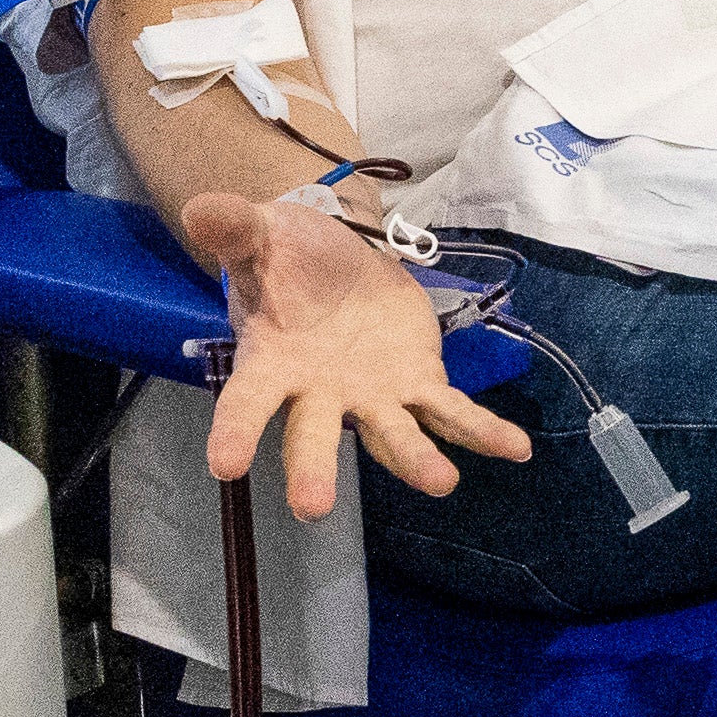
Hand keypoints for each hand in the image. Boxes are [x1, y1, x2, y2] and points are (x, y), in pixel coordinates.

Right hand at [178, 191, 535, 521]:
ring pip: (392, 437)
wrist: (335, 259)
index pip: (246, 402)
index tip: (224, 466)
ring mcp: (373, 397)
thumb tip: (200, 208)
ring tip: (442, 482)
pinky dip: (482, 432)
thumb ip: (236, 228)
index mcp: (271, 363)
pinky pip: (452, 414)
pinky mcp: (418, 385)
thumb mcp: (261, 235)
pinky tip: (516, 449)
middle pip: (312, 437)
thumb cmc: (286, 258)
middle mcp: (319, 394)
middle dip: (312, 470)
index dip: (235, 432)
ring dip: (415, 461)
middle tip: (312, 508)